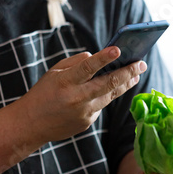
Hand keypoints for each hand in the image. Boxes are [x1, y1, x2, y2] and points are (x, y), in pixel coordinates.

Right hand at [18, 46, 146, 143]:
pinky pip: (100, 106)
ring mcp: (84, 112)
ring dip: (125, 84)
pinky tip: (104, 92)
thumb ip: (77, 63)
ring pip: (110, 95)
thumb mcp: (54, 72)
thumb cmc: (43, 93)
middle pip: (108, 84)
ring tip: (136, 75)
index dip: (104, 58)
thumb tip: (97, 57)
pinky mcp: (87, 122)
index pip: (87, 68)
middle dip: (128, 72)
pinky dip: (104, 97)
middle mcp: (77, 98)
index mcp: (66, 82)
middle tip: (142, 63)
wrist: (31, 124)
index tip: (118, 49)